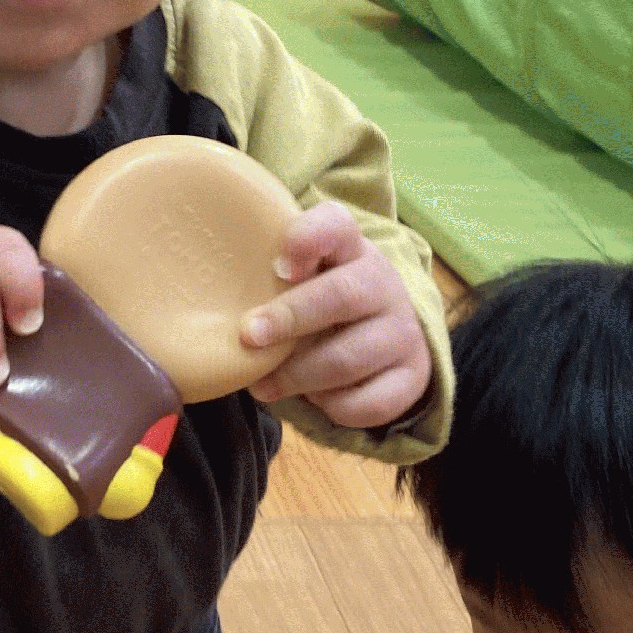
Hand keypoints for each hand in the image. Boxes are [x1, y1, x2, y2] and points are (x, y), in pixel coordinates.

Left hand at [240, 202, 431, 427]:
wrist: (383, 333)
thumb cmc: (319, 297)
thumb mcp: (299, 274)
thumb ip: (272, 272)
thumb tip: (221, 298)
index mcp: (349, 248)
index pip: (335, 225)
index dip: (307, 239)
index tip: (278, 264)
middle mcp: (383, 284)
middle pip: (341, 295)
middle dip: (289, 318)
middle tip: (248, 336)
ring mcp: (403, 332)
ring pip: (347, 359)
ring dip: (297, 376)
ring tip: (264, 384)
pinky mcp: (411, 378)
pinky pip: (367, 404)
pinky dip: (331, 406)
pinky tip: (313, 397)